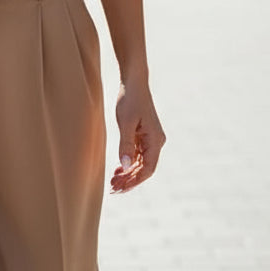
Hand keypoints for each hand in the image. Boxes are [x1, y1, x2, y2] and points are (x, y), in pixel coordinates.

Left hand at [110, 79, 165, 193]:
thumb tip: (126, 166)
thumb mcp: (126, 122)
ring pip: (141, 163)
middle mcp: (156, 142)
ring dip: (128, 173)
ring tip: (113, 181)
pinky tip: (118, 169)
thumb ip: (126, 145)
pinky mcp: (143, 136)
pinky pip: (138, 155)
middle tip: (113, 188)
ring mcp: (150, 139)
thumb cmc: (130, 99)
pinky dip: (129, 163)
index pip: (148, 169)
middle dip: (130, 180)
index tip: (120, 188)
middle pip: (145, 168)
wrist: (134, 81)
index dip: (135, 181)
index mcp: (155, 140)